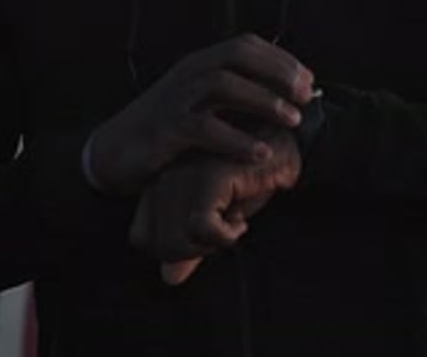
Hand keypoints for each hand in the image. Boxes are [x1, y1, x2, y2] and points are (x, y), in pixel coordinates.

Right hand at [88, 34, 312, 194]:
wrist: (112, 151)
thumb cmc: (165, 129)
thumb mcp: (198, 102)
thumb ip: (232, 95)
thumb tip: (282, 95)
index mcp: (199, 63)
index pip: (245, 44)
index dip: (279, 58)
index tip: (308, 78)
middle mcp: (188, 73)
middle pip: (237, 56)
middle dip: (277, 72)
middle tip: (306, 95)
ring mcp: (176, 99)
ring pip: (223, 85)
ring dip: (263, 101)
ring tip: (292, 120)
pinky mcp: (166, 129)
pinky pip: (205, 128)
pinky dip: (237, 139)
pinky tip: (260, 152)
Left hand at [129, 128, 300, 283]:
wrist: (285, 149)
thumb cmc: (248, 179)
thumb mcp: (216, 216)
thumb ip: (189, 243)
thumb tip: (170, 278)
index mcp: (160, 183)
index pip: (141, 237)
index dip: (172, 249)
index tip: (203, 237)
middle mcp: (165, 176)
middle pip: (158, 244)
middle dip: (194, 252)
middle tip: (222, 234)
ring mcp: (184, 175)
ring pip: (177, 241)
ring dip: (209, 246)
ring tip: (231, 225)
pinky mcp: (209, 176)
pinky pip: (202, 228)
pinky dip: (225, 237)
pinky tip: (240, 223)